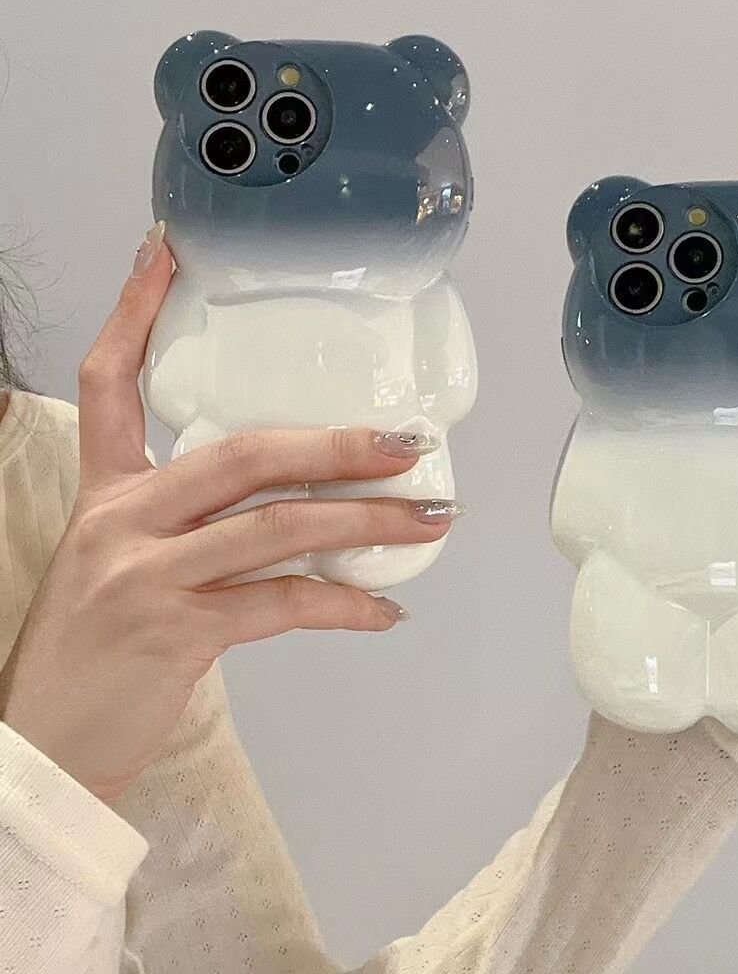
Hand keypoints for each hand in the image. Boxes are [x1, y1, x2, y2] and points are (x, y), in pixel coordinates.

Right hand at [0, 224, 459, 801]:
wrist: (45, 747)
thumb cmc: (97, 651)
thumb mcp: (124, 564)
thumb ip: (192, 525)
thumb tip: (306, 509)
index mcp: (106, 494)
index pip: (111, 380)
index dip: (135, 309)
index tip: (168, 251)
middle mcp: (123, 520)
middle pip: (242, 452)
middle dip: (336, 444)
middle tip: (408, 441)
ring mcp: (147, 573)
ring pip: (277, 524)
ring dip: (367, 521)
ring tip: (429, 519)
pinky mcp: (176, 630)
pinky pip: (283, 602)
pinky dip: (344, 604)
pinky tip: (384, 610)